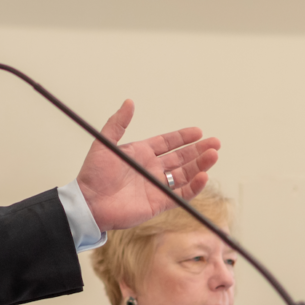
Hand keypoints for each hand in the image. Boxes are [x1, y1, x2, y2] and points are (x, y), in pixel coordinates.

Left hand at [76, 100, 219, 230]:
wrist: (89, 203)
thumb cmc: (93, 175)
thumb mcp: (104, 143)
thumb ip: (118, 123)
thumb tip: (129, 102)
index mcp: (141, 154)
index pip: (168, 143)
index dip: (183, 137)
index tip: (198, 131)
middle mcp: (151, 169)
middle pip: (181, 158)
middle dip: (198, 150)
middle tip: (215, 142)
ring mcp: (157, 186)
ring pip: (185, 174)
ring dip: (200, 165)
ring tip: (213, 155)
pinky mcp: (159, 202)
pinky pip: (181, 194)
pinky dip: (194, 186)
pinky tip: (204, 176)